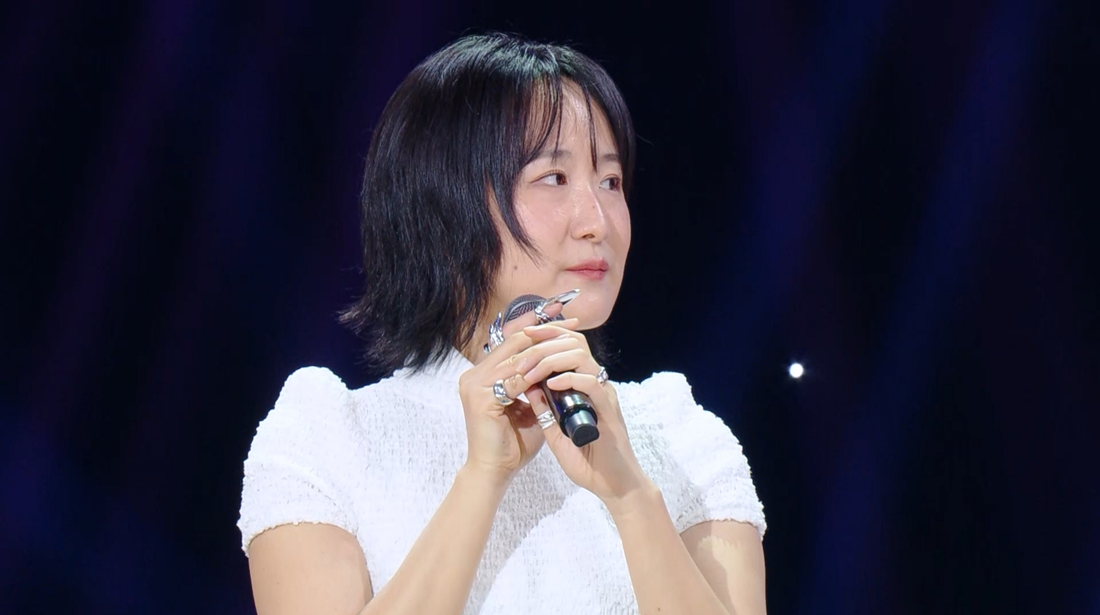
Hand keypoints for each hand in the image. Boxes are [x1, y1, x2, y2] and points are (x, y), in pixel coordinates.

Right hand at [456, 304, 575, 486]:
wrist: (495, 472)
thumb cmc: (513, 445)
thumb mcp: (530, 408)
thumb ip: (538, 388)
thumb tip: (559, 368)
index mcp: (483, 375)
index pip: (514, 343)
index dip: (541, 332)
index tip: (568, 325)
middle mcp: (474, 375)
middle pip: (514, 343)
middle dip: (547, 333)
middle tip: (573, 325)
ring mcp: (474, 385)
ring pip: (516, 358)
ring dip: (545, 351)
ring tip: (570, 343)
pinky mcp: (479, 398)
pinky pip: (513, 379)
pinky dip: (536, 374)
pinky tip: (557, 370)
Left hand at [520, 323, 652, 508]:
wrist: (613, 486)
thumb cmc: (588, 462)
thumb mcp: (555, 432)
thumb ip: (544, 409)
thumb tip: (526, 386)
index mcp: (585, 386)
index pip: (568, 346)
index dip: (546, 335)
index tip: (521, 336)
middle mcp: (597, 385)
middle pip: (574, 342)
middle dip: (544, 341)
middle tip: (520, 352)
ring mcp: (604, 395)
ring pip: (581, 357)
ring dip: (551, 359)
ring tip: (530, 371)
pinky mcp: (609, 410)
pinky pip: (592, 383)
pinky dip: (570, 379)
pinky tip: (551, 384)